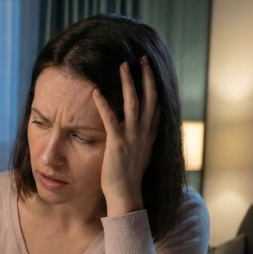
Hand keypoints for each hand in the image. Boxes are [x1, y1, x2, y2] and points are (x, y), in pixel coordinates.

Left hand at [92, 56, 158, 216]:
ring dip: (128, 83)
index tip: (153, 70)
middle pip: (149, 98)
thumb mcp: (141, 155)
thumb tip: (144, 132)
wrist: (126, 194)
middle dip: (147, 76)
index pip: (157, 105)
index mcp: (150, 135)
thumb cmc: (130, 177)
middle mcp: (144, 132)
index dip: (156, 87)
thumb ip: (143, 140)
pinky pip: (110, 119)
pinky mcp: (117, 144)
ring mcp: (132, 137)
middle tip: (143, 58)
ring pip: (133, 103)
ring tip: (123, 66)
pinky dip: (103, 104)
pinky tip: (96, 91)